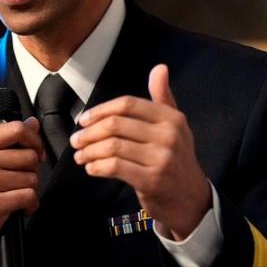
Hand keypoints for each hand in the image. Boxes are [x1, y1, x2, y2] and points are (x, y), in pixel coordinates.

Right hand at [0, 117, 42, 266]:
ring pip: (32, 178)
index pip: (16, 129)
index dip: (34, 140)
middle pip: (29, 155)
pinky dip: (30, 205)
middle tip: (19, 180)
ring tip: (14, 195)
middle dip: (31, 170)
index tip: (35, 151)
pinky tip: (19, 208)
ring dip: (29, 190)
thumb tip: (32, 123)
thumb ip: (5, 140)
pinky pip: (29, 197)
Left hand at [71, 64, 210, 239]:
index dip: (100, 110)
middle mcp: (169, 135)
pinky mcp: (152, 180)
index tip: (84, 120)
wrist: (191, 199)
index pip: (128, 104)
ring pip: (112, 146)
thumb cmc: (176, 159)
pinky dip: (97, 166)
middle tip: (76, 140)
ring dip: (89, 151)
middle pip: (116, 124)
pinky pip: (115, 167)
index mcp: (171, 118)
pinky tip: (91, 168)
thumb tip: (159, 67)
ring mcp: (161, 158)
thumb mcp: (175, 126)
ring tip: (79, 155)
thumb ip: (163, 98)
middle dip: (89, 132)